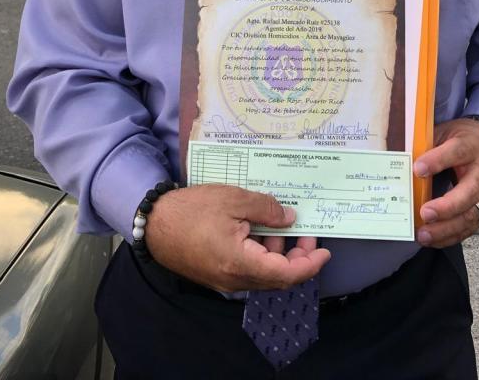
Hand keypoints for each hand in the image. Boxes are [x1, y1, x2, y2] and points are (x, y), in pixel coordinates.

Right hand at [144, 184, 330, 292]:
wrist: (153, 223)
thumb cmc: (192, 209)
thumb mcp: (234, 199)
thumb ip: (266, 209)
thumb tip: (289, 219)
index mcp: (241, 263)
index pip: (287, 274)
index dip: (310, 264)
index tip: (325, 251)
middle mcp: (235, 280)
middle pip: (277, 277)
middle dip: (298, 257)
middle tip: (306, 232)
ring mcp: (224, 280)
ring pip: (263, 274)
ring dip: (278, 254)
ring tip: (280, 224)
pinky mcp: (216, 274)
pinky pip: (248, 270)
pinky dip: (261, 254)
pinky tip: (260, 230)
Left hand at [412, 118, 478, 247]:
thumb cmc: (461, 140)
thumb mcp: (445, 133)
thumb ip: (428, 146)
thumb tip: (402, 162)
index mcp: (471, 147)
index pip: (457, 152)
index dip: (437, 160)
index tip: (417, 169)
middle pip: (469, 192)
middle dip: (446, 206)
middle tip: (424, 213)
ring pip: (470, 216)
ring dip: (446, 228)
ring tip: (423, 234)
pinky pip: (469, 228)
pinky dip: (450, 237)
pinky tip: (432, 240)